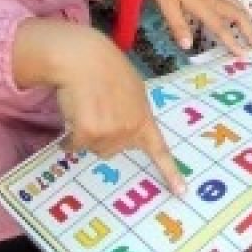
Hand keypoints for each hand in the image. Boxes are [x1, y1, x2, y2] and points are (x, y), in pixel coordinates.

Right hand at [13, 20, 185, 194]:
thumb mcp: (132, 91)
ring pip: (93, 148)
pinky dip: (70, 139)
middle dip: (104, 135)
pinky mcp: (90, 134)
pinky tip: (73, 115)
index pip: (160, 150)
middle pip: (113, 150)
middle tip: (99, 110)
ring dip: (87, 134)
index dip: (170, 173)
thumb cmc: (106, 69)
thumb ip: (132, 113)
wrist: (85, 59)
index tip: (181, 192)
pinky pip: (75, 146)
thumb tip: (124, 131)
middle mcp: (131, 130)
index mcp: (144, 118)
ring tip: (86, 107)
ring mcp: (112, 133)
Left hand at [149, 0, 251, 54]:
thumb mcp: (165, 2)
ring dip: (248, 21)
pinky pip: (233, 0)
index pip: (221, 28)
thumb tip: (188, 46)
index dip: (233, 42)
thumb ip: (177, 24)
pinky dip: (241, 11)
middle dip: (250, 31)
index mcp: (203, 5)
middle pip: (238, 16)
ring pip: (238, 7)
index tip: (244, 55)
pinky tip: (239, 15)